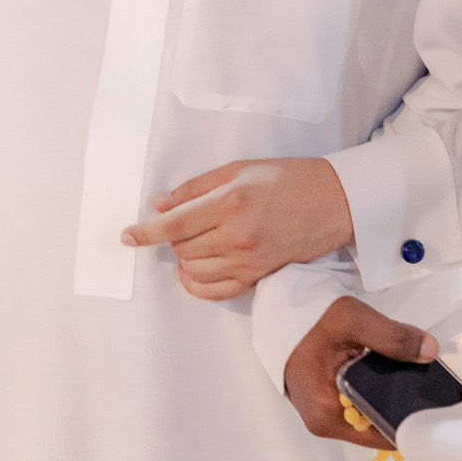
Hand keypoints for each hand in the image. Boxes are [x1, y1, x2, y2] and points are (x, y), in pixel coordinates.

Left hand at [121, 158, 352, 299]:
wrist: (333, 202)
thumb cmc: (287, 178)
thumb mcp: (239, 170)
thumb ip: (194, 189)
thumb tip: (159, 205)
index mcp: (231, 204)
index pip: (175, 225)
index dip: (146, 232)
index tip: (128, 235)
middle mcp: (238, 236)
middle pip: (182, 248)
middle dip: (171, 236)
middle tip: (180, 221)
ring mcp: (249, 261)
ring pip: (194, 270)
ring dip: (184, 257)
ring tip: (192, 241)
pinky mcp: (259, 276)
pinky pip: (216, 291)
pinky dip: (197, 283)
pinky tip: (192, 270)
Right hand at [283, 295, 437, 447]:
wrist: (280, 311)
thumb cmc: (310, 318)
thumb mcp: (354, 320)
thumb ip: (394, 338)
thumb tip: (430, 352)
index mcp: (327, 413)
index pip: (382, 433)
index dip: (410, 419)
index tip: (434, 402)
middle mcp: (323, 423)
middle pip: (376, 426)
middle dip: (401, 406)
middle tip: (425, 383)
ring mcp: (322, 416)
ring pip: (368, 416)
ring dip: (387, 398)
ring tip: (408, 375)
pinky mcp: (324, 405)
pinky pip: (358, 407)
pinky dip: (373, 394)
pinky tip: (385, 375)